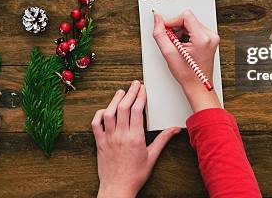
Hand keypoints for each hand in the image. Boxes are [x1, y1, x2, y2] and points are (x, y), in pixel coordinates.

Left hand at [93, 80, 180, 197]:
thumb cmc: (135, 175)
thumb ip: (163, 140)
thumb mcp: (152, 157)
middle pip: (123, 107)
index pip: (137, 110)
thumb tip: (175, 129)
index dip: (140, 96)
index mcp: (135, 138)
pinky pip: (96, 125)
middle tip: (134, 84)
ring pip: (109, 113)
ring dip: (114, 100)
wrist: (117, 188)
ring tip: (121, 92)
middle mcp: (121, 135)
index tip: (143, 88)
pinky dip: (99, 115)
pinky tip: (105, 110)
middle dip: (130, 93)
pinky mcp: (99, 143)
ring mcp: (108, 138)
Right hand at [153, 10, 221, 112]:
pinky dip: (186, 36)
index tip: (166, 30)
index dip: (172, 22)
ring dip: (181, 33)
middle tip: (172, 43)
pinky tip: (183, 47)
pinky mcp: (210, 39)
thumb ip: (160, 33)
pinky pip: (195, 30)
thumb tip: (157, 19)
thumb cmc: (187, 74)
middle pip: (188, 19)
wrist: (197, 85)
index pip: (185, 16)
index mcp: (203, 38)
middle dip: (176, 29)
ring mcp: (211, 37)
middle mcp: (210, 36)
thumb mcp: (169, 53)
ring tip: (178, 47)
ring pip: (190, 24)